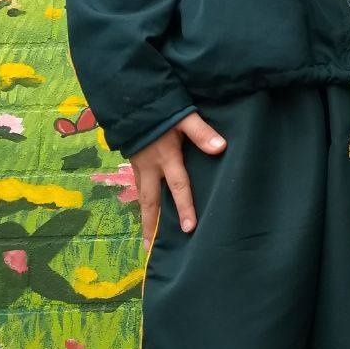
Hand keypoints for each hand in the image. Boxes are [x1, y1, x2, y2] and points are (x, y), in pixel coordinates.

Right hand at [129, 112, 225, 249]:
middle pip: (151, 202)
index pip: (178, 186)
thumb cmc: (160, 108)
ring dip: (145, 216)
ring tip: (146, 237)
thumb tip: (220, 147)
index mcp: (165, 158)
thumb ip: (201, 132)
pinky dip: (141, 201)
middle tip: (149, 249)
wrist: (129, 98)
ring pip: (142, 196)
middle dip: (152, 226)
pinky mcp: (134, 161)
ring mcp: (139, 166)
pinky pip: (138, 187)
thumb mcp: (183, 117)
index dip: (184, 207)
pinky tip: (145, 208)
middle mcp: (150, 167)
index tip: (188, 229)